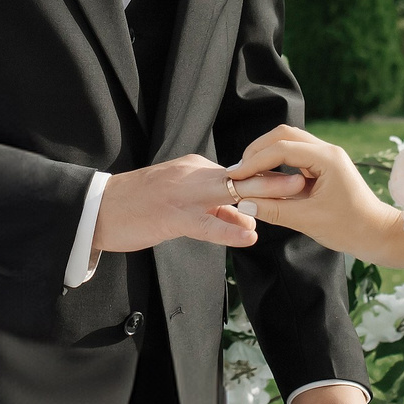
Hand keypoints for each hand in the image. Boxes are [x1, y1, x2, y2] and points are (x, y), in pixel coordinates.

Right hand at [94, 155, 307, 255]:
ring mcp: (183, 194)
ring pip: (231, 192)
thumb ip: (214, 209)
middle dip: (275, 177)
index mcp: (195, 168)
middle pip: (243, 174)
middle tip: (305, 179)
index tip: (296, 178)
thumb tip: (246, 219)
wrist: (97, 210)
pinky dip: (229, 228)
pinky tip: (249, 235)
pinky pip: (206, 223)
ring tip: (294, 196)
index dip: (268, 178)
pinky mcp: (171, 216)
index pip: (239, 172)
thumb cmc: (138, 208)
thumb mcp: (181, 202)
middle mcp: (193, 174)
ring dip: (265, 194)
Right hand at [226, 127, 402, 259]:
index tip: (236, 176)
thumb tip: (244, 201)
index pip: (281, 149)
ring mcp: (327, 157)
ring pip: (290, 143)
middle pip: (284, 135)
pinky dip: (277, 164)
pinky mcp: (325, 167)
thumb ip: (274, 209)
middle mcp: (327, 151)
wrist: (378, 234)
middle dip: (258, 150)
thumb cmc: (350, 228)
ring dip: (267, 155)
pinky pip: (296, 157)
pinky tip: (265, 180)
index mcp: (327, 159)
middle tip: (240, 171)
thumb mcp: (308, 220)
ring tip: (249, 175)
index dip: (255, 161)